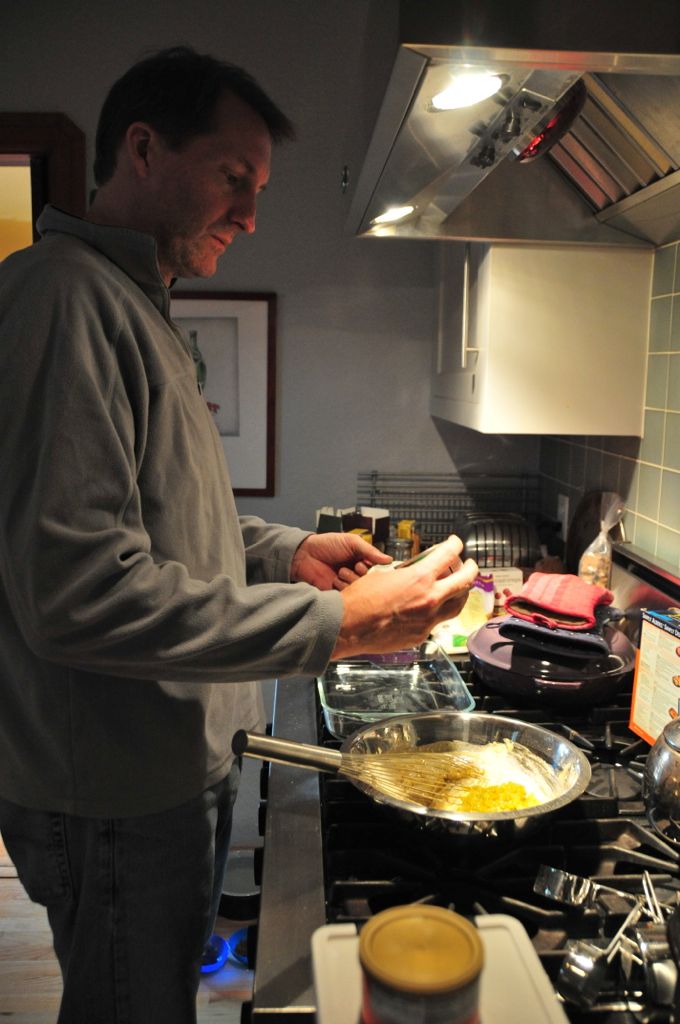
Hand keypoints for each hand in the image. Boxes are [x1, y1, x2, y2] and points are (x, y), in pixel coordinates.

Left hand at [290, 533, 391, 590]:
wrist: (304, 555)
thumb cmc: (327, 545)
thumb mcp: (351, 542)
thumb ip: (370, 550)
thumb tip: (388, 559)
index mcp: (363, 562)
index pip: (378, 570)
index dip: (375, 569)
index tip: (368, 564)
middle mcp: (357, 575)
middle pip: (370, 582)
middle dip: (363, 574)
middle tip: (355, 566)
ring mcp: (348, 585)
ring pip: (359, 590)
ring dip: (350, 579)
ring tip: (340, 571)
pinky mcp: (338, 595)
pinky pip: (347, 597)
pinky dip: (342, 588)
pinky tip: (335, 579)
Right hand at [331, 535, 478, 658]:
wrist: (347, 627)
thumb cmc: (359, 599)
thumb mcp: (385, 576)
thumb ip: (408, 575)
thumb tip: (414, 574)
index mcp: (420, 579)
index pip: (449, 555)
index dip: (455, 545)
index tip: (455, 543)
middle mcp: (430, 599)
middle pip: (465, 581)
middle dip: (470, 569)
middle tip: (469, 564)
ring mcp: (427, 621)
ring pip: (456, 605)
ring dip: (459, 594)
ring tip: (456, 588)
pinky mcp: (420, 636)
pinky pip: (435, 622)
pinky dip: (435, 612)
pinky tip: (426, 608)